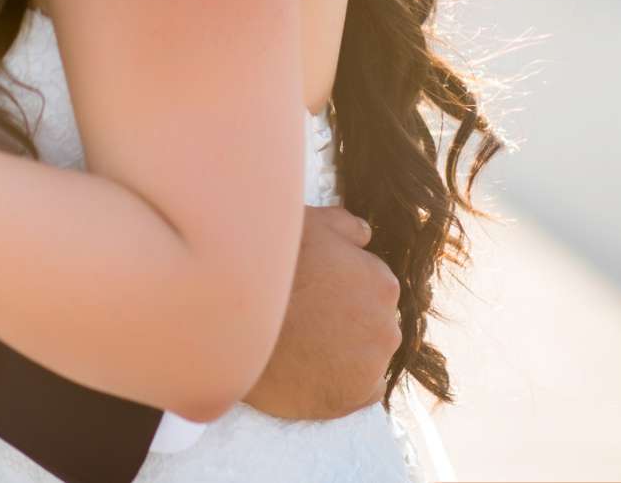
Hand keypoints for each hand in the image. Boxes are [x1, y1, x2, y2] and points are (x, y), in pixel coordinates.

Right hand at [243, 206, 401, 419]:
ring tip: (303, 346)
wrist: (235, 322)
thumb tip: (364, 235)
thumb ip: (345, 226)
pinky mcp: (352, 397)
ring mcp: (371, 365)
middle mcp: (386, 326)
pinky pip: (361, 390)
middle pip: (372, 324)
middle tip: (306, 319)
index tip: (316, 294)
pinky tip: (314, 370)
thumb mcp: (309, 223)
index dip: (342, 290)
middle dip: (346, 322)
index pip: (373, 288)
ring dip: (344, 352)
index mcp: (381, 283)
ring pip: (367, 357)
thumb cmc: (270, 267)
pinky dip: (343, 382)